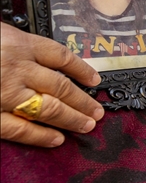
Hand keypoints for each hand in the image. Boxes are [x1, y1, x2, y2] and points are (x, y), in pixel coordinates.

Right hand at [0, 23, 103, 146]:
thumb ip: (12, 44)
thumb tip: (34, 57)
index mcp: (17, 43)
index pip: (60, 56)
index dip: (81, 68)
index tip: (95, 79)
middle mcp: (16, 68)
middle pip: (61, 85)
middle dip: (82, 100)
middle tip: (98, 110)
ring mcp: (3, 93)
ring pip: (48, 107)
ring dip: (72, 117)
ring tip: (88, 125)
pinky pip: (19, 128)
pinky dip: (40, 136)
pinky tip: (57, 139)